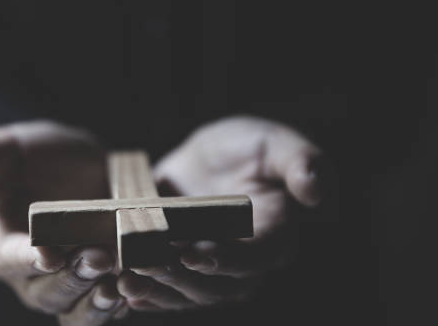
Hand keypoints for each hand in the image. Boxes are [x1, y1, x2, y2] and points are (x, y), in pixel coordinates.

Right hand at [0, 121, 127, 324]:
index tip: (49, 253)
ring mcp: (64, 283)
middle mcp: (28, 275)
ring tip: (117, 288)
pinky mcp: (96, 284)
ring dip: (95, 304)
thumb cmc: (28, 155)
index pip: (7, 259)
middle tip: (100, 256)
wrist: (71, 164)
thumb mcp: (2, 145)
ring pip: (75, 310)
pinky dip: (120, 302)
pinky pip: (104, 307)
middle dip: (72, 279)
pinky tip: (136, 287)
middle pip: (45, 293)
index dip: (26, 259)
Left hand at [116, 116, 332, 311]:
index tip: (194, 253)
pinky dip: (149, 296)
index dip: (228, 260)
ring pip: (192, 294)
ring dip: (160, 292)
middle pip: (220, 285)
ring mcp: (214, 269)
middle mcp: (247, 261)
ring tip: (127, 282)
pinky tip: (123, 291)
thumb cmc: (247, 147)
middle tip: (146, 263)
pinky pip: (170, 292)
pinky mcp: (186, 269)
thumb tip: (315, 191)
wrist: (209, 160)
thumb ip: (300, 161)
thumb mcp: (272, 142)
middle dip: (182, 278)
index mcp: (275, 233)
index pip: (257, 257)